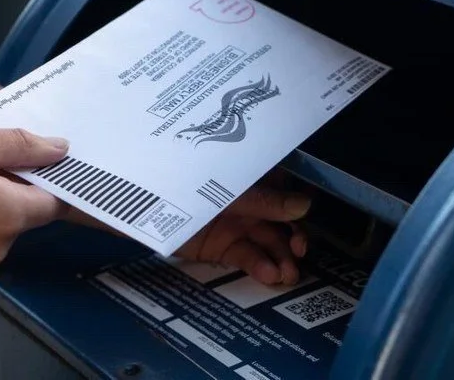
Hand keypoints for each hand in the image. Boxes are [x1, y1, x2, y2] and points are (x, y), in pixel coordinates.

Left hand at [173, 170, 310, 285]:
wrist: (144, 207)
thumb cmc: (187, 185)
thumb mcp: (229, 192)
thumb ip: (264, 201)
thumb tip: (305, 205)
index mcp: (252, 179)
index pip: (286, 190)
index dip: (301, 205)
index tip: (309, 218)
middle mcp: (250, 202)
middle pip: (282, 221)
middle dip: (295, 237)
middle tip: (300, 251)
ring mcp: (237, 226)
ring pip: (268, 242)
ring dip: (283, 258)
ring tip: (288, 275)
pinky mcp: (224, 248)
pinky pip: (248, 257)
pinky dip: (261, 266)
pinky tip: (270, 275)